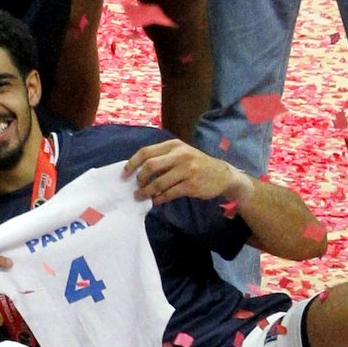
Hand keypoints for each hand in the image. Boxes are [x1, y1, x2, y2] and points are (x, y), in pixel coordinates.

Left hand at [121, 138, 242, 205]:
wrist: (223, 174)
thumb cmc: (197, 164)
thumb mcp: (181, 153)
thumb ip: (163, 158)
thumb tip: (138, 170)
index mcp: (174, 145)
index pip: (146, 152)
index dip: (132, 163)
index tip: (125, 173)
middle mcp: (180, 155)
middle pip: (150, 166)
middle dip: (139, 178)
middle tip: (136, 186)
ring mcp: (187, 170)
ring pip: (158, 183)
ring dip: (146, 192)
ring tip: (141, 196)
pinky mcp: (191, 185)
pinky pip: (169, 193)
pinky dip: (159, 199)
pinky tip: (155, 201)